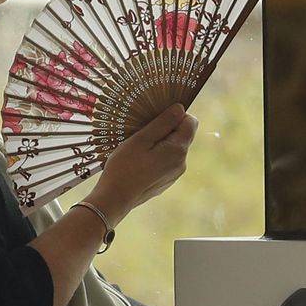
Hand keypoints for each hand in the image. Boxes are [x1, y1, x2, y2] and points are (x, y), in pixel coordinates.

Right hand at [87, 103, 197, 224]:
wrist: (115, 198)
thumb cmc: (125, 166)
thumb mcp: (142, 139)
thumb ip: (163, 122)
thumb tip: (180, 108)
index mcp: (178, 150)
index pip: (191, 122)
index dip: (176, 114)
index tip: (157, 116)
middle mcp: (181, 162)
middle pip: (182, 135)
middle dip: (166, 129)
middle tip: (143, 131)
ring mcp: (174, 174)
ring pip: (173, 148)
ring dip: (159, 142)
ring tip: (138, 147)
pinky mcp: (166, 181)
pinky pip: (166, 160)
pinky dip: (156, 155)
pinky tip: (139, 160)